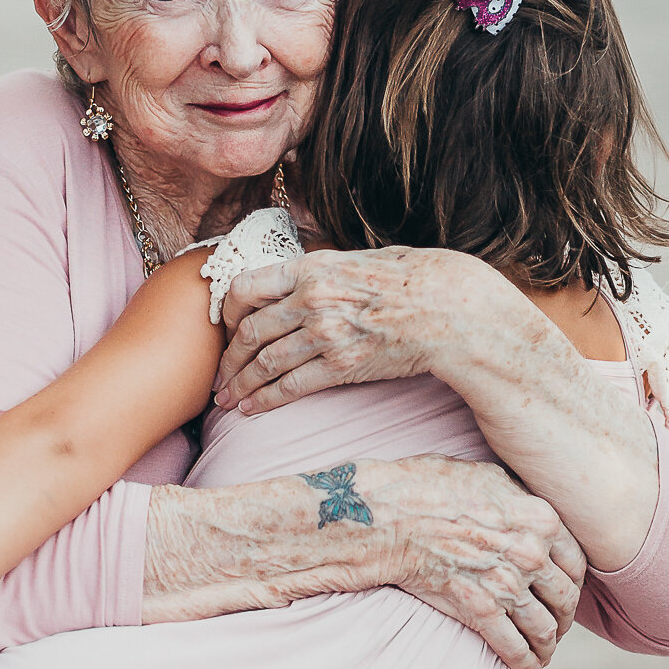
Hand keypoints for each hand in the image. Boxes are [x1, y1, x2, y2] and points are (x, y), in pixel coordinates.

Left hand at [215, 247, 476, 414]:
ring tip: (226, 400)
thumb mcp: (360, 258)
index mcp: (312, 267)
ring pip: (264, 362)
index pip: (247, 287)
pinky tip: (251, 410)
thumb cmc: (414, 279)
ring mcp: (325, 333)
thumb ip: (324, 269)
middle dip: (227, 359)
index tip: (226, 329)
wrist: (450, 309)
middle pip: (250, 331)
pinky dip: (265, 400)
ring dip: (240, 384)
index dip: (229, 312)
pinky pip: (291, 386)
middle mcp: (311, 299)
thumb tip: (302, 277)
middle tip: (218, 376)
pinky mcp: (342, 365)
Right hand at [381, 457, 583, 668]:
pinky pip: (514, 647)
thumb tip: (527, 510)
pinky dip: (524, 664)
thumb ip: (520, 497)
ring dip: (547, 646)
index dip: (573, 583)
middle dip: (563, 618)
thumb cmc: (430, 486)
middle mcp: (532, 554)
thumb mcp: (489, 475)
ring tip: (542, 653)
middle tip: (556, 625)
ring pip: (544, 628)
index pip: (576, 563)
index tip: (565, 592)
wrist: (390, 515)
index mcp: (541, 519)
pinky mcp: (481, 610)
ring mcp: (507, 585)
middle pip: (565, 599)